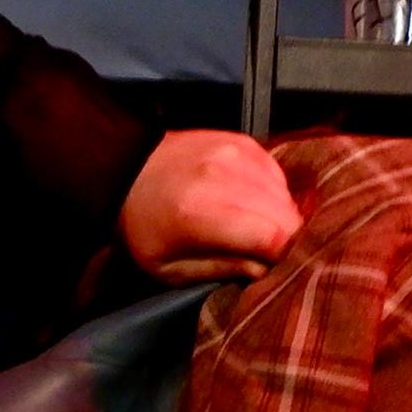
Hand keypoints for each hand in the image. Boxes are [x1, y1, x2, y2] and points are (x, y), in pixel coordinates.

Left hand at [118, 129, 300, 282]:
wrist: (124, 170)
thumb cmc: (143, 226)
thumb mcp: (171, 267)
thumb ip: (224, 269)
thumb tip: (267, 270)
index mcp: (203, 213)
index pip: (275, 237)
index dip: (284, 257)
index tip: (275, 268)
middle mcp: (225, 177)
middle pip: (287, 215)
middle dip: (285, 239)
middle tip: (266, 252)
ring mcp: (236, 154)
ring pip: (286, 195)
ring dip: (279, 216)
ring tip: (254, 226)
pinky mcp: (242, 142)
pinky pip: (277, 174)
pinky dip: (272, 193)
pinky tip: (251, 202)